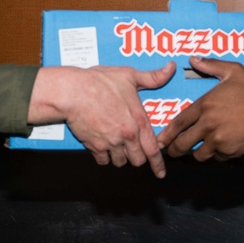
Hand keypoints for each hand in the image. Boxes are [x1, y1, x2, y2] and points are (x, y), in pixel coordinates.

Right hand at [30, 62, 175, 176]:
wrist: (73, 92)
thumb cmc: (100, 82)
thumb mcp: (129, 76)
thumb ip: (153, 77)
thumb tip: (171, 68)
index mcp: (138, 121)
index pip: (153, 149)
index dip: (158, 164)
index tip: (160, 173)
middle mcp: (127, 136)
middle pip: (137, 160)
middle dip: (136, 158)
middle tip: (132, 150)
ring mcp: (110, 143)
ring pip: (120, 162)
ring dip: (120, 157)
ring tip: (116, 145)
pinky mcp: (94, 146)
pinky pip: (103, 160)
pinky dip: (104, 157)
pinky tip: (102, 147)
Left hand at [157, 57, 243, 160]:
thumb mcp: (233, 71)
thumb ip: (211, 65)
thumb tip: (193, 59)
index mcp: (206, 105)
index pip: (179, 123)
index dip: (167, 134)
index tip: (160, 140)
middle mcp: (209, 125)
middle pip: (183, 144)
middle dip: (175, 150)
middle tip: (172, 152)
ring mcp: (220, 140)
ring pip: (198, 154)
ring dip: (195, 154)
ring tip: (195, 151)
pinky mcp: (230, 152)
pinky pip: (216, 158)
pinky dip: (215, 155)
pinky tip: (218, 149)